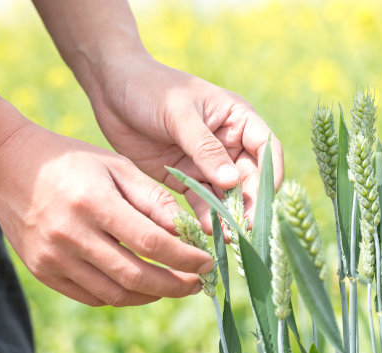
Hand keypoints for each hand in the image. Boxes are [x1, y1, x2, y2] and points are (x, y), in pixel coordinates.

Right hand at [0, 122, 212, 306]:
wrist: (7, 167)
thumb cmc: (71, 161)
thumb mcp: (116, 165)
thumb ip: (152, 199)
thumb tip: (186, 231)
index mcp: (94, 203)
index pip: (151, 242)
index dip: (185, 258)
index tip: (207, 263)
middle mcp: (72, 235)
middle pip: (135, 276)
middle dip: (174, 285)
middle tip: (197, 284)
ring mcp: (53, 258)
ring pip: (114, 294)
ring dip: (150, 296)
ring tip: (171, 286)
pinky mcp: (43, 271)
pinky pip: (91, 297)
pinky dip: (121, 296)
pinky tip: (138, 286)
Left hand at [89, 53, 283, 231]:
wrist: (111, 88)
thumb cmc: (150, 88)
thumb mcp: (179, 114)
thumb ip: (205, 148)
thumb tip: (233, 181)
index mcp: (236, 118)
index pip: (266, 149)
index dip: (270, 176)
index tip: (264, 203)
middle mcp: (227, 142)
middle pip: (249, 178)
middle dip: (248, 203)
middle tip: (244, 229)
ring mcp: (206, 162)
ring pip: (226, 194)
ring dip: (228, 215)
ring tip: (226, 237)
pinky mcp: (184, 176)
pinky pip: (200, 199)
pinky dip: (204, 215)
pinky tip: (204, 230)